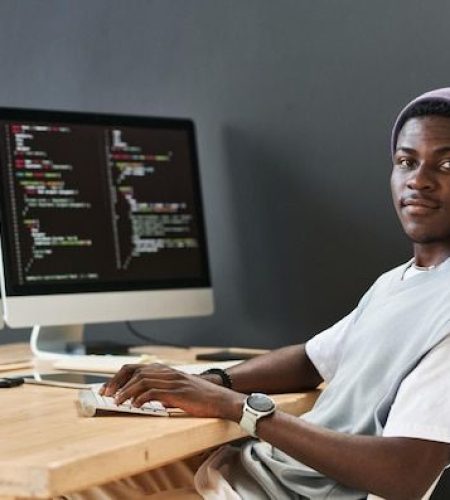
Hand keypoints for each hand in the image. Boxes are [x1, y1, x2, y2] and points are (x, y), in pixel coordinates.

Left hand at [99, 363, 244, 420]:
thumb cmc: (199, 398)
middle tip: (106, 395)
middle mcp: (167, 372)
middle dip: (117, 382)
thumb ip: (160, 391)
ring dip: (126, 392)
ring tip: (117, 402)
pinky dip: (141, 398)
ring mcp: (172, 381)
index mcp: (165, 371)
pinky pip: (154, 392)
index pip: (135, 368)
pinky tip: (135, 406)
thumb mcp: (176, 391)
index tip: (107, 389)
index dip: (119, 377)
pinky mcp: (177, 392)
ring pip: (142, 380)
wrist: (219, 400)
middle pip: (135, 371)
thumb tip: (141, 399)